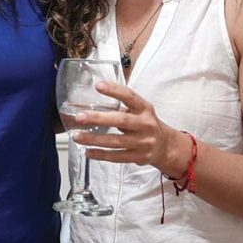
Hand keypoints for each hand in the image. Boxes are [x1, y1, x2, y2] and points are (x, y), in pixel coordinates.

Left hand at [71, 81, 187, 175]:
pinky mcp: (139, 157)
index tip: (98, 85)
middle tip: (79, 117)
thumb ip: (121, 105)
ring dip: (94, 139)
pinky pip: (117, 157)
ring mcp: (143, 142)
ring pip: (116, 141)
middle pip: (121, 121)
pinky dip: (101, 155)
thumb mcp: (140, 110)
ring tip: (77, 136)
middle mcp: (145, 124)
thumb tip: (89, 102)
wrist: (166, 146)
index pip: (130, 97)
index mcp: (144, 109)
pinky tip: (87, 152)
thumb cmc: (144, 123)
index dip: (114, 90)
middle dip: (98, 119)